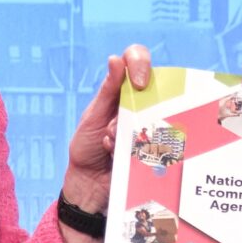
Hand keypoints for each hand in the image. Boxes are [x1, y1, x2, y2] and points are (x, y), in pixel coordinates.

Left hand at [62, 44, 152, 209]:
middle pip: (154, 86)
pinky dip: (128, 147)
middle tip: (114, 126)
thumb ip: (107, 90)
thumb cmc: (86, 147)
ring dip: (124, 131)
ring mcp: (148, 123)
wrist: (88, 183)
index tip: (139, 81)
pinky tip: (114, 155)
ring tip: (109, 143)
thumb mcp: (93, 117)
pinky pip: (152, 139)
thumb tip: (116, 59)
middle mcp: (138, 103)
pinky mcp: (154, 145)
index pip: (136, 60)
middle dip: (133, 108)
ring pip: (152, 116)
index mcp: (119, 90)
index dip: (141, 62)